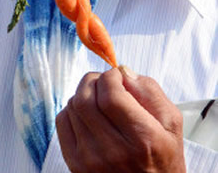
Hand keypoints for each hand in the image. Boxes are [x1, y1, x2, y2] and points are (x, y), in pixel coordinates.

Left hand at [56, 67, 185, 172]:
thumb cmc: (162, 160)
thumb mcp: (171, 125)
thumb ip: (151, 92)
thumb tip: (123, 71)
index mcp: (142, 139)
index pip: (111, 94)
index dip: (110, 76)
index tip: (117, 76)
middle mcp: (114, 151)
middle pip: (86, 98)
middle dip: (94, 80)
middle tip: (105, 82)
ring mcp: (91, 159)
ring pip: (72, 106)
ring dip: (83, 94)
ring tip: (98, 100)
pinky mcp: (75, 164)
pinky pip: (62, 122)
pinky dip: (71, 110)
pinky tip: (87, 116)